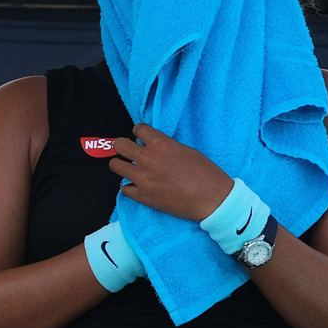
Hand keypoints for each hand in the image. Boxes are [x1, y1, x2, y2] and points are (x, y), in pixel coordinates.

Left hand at [107, 124, 234, 221]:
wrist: (211, 199)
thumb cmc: (206, 173)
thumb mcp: (187, 151)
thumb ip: (168, 147)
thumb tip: (158, 149)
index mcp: (160, 143)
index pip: (138, 129)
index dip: (139, 132)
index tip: (140, 137)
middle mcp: (147, 158)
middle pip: (119, 144)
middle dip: (122, 146)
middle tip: (129, 152)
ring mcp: (142, 178)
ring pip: (116, 166)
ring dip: (121, 165)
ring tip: (128, 169)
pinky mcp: (142, 196)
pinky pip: (124, 189)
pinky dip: (130, 187)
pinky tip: (137, 188)